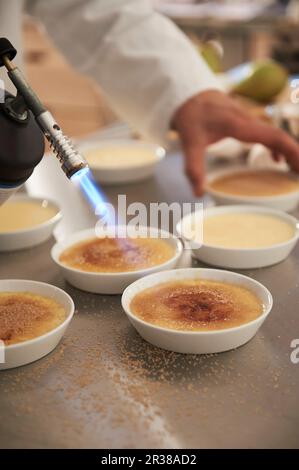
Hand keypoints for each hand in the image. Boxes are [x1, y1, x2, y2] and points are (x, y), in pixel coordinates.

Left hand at [173, 90, 298, 195]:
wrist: (186, 93)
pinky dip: (275, 146)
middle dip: (294, 154)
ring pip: (275, 134)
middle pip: (279, 137)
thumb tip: (199, 193)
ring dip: (287, 150)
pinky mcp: (244, 121)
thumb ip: (194, 168)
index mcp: (240, 125)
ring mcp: (248, 119)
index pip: (274, 137)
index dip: (291, 151)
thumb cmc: (189, 115)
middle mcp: (248, 120)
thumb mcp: (190, 143)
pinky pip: (267, 133)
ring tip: (294, 170)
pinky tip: (276, 159)